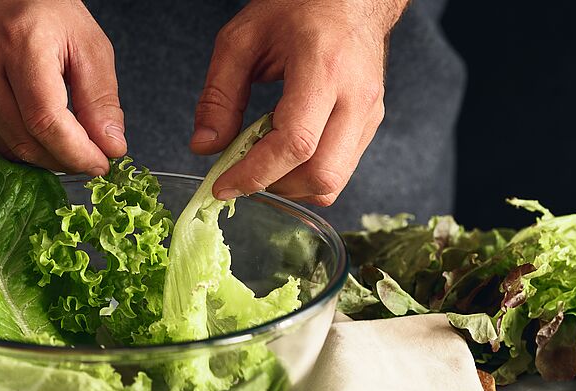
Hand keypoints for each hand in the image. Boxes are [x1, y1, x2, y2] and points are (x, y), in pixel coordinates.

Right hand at [0, 0, 124, 174]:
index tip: (100, 164)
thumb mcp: (87, 44)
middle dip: (64, 160)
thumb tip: (110, 147)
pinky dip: (17, 148)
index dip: (77, 153)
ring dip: (43, 157)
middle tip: (88, 158)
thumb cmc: (41, 12)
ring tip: (64, 142)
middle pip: (27, 141)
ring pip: (8, 149)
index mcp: (20, 43)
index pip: (47, 121)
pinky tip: (34, 133)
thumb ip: (101, 99)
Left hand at [191, 0, 404, 205]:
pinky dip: (306, 175)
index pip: (294, 144)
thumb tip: (205, 147)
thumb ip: (219, 96)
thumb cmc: (298, 8)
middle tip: (244, 175)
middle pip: (322, 176)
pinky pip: (340, 170)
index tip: (224, 185)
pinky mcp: (371, 124)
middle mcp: (356, 97)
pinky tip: (286, 154)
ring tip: (265, 162)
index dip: (255, 174)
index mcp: (324, 69)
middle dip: (276, 187)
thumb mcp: (242, 40)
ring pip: (333, 182)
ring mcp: (369, 113)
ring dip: (292, 186)